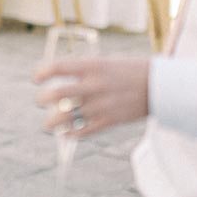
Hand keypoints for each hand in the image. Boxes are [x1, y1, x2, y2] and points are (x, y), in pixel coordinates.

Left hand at [34, 57, 151, 137]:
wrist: (160, 86)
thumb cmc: (131, 70)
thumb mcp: (106, 63)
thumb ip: (85, 72)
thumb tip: (61, 81)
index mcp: (93, 66)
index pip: (57, 68)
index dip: (41, 73)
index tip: (36, 79)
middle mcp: (94, 86)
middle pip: (56, 95)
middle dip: (42, 99)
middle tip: (40, 100)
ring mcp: (100, 105)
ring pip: (65, 118)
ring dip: (51, 122)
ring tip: (47, 124)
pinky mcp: (109, 121)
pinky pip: (83, 131)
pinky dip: (71, 134)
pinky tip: (65, 133)